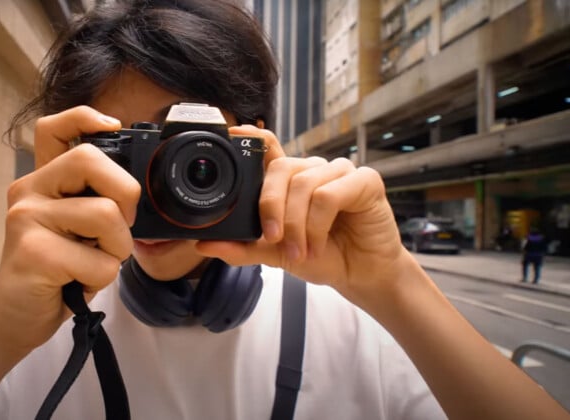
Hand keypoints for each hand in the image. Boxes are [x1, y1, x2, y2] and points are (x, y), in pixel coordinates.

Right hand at [0, 106, 139, 354]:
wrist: (17, 318)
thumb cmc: (56, 272)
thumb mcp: (76, 228)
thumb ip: (93, 201)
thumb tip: (136, 188)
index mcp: (42, 181)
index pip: (54, 128)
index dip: (85, 116)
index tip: (113, 125)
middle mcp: (29, 191)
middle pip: (92, 160)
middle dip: (125, 195)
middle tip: (115, 229)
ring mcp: (27, 219)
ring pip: (105, 214)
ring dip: (117, 249)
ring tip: (93, 263)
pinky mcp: (34, 253)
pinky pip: (99, 260)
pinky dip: (102, 277)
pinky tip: (78, 282)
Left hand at [196, 125, 408, 304]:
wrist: (360, 275)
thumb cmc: (322, 256)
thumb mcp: (274, 254)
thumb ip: (242, 247)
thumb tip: (205, 245)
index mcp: (291, 179)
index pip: (268, 146)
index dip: (250, 137)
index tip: (231, 134)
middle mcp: (314, 170)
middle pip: (280, 168)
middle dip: (270, 206)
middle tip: (273, 239)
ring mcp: (340, 172)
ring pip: (304, 184)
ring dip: (297, 225)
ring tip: (300, 252)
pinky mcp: (365, 181)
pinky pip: (330, 194)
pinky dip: (318, 224)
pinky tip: (319, 243)